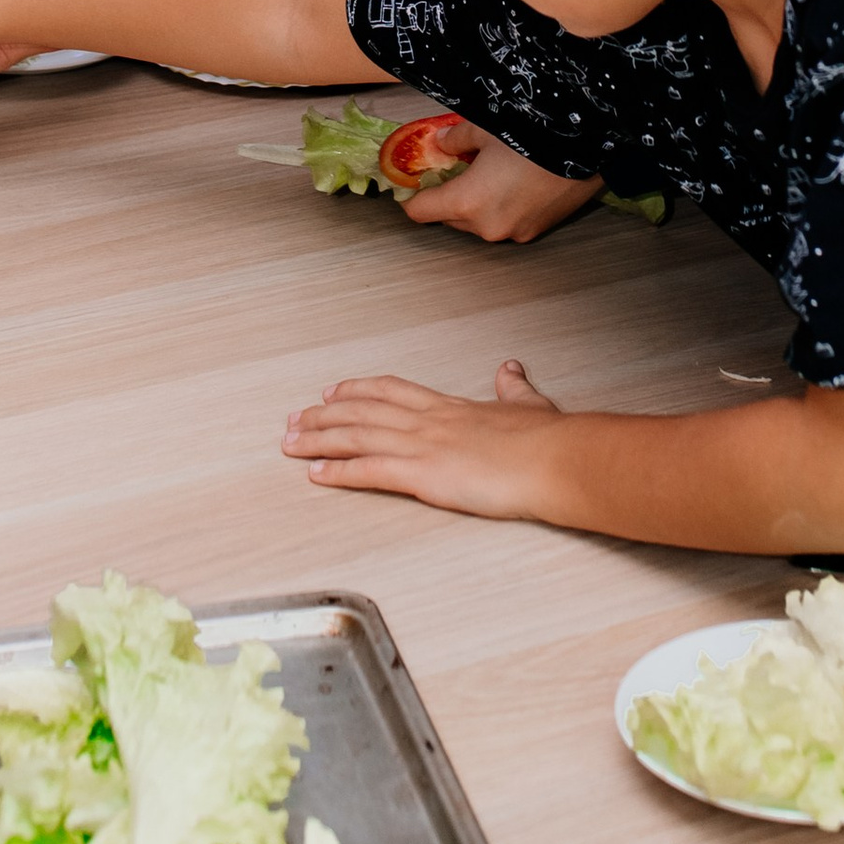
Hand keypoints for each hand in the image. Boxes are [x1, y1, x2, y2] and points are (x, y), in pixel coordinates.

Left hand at [283, 358, 562, 516]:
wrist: (555, 459)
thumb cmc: (546, 439)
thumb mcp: (529, 404)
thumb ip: (513, 387)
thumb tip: (510, 368)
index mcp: (450, 407)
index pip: (391, 391)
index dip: (357, 390)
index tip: (332, 391)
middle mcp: (429, 421)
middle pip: (362, 411)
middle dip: (323, 415)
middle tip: (293, 419)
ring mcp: (424, 446)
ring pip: (356, 436)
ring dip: (318, 440)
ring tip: (289, 443)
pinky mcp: (424, 475)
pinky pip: (369, 471)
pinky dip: (338, 472)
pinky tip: (315, 474)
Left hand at [400, 139, 600, 242]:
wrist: (589, 147)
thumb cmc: (535, 136)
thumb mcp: (487, 128)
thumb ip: (456, 138)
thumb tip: (442, 142)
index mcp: (467, 202)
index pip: (419, 212)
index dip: (410, 197)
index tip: (411, 184)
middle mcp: (487, 226)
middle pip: (449, 218)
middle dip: (448, 196)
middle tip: (456, 169)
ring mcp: (514, 233)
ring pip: (479, 222)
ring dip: (477, 204)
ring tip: (491, 173)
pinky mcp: (536, 231)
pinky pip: (506, 223)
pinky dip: (502, 208)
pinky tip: (514, 182)